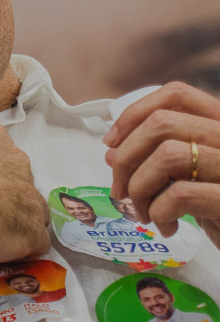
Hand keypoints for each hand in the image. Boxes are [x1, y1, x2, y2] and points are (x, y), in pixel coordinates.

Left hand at [104, 82, 219, 239]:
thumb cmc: (217, 208)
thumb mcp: (192, 175)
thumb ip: (159, 157)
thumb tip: (112, 152)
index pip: (176, 94)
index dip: (134, 114)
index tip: (112, 144)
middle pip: (162, 123)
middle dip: (126, 158)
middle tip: (121, 190)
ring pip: (168, 155)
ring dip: (140, 189)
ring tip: (145, 213)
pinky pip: (180, 194)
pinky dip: (160, 213)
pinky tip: (167, 226)